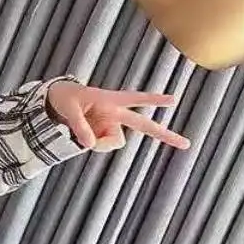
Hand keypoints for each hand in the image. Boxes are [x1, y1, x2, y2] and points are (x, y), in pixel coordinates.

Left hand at [46, 81, 189, 151]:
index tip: (174, 99)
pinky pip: (103, 145)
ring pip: (115, 142)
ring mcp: (111, 125)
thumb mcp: (69, 109)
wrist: (56, 101)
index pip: (135, 98)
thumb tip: (90, 145)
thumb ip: (79, 126)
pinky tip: (83, 135)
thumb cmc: (65, 98)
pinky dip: (94, 145)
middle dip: (164, 134)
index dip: (153, 99)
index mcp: (110, 100)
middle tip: (187, 144)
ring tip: (81, 132)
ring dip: (100, 143)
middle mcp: (115, 113)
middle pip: (143, 125)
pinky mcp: (104, 134)